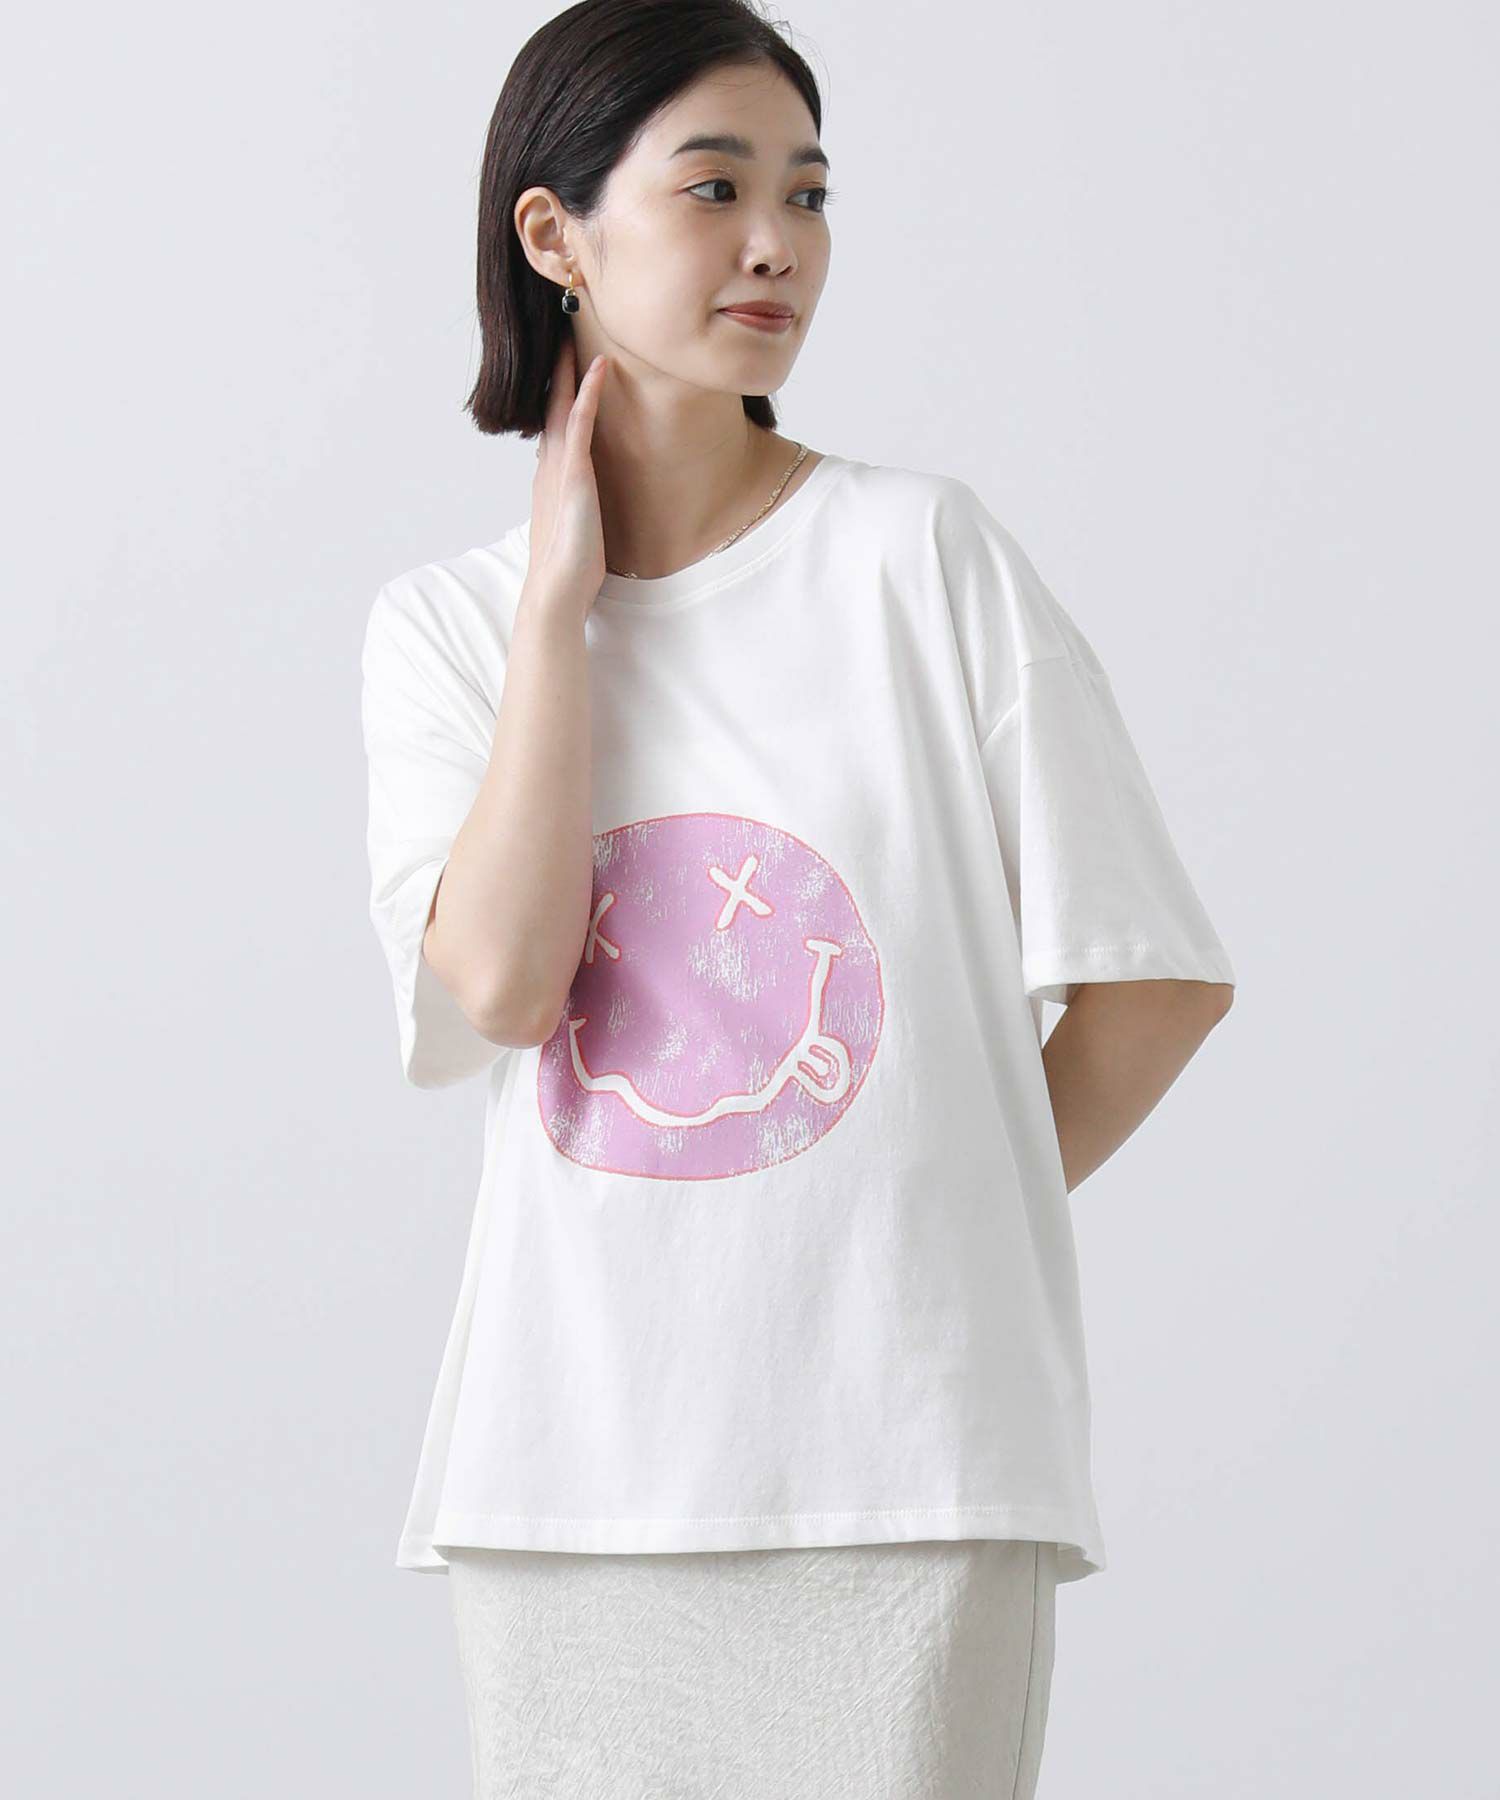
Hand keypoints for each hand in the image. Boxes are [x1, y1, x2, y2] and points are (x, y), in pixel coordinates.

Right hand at [523, 337, 609, 616]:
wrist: (556, 592)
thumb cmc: (570, 570)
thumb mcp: (575, 528)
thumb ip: (577, 505)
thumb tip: (585, 497)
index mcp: (550, 478)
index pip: (553, 426)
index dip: (557, 394)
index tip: (564, 365)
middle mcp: (549, 467)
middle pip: (551, 406)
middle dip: (556, 370)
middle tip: (561, 332)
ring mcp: (559, 468)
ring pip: (562, 405)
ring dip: (569, 368)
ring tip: (575, 332)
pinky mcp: (574, 475)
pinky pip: (581, 423)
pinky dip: (588, 392)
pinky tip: (600, 366)